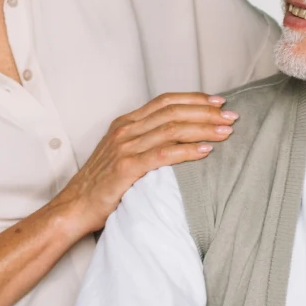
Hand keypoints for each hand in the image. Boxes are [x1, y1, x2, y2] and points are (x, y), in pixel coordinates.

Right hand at [56, 92, 236, 236]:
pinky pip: (164, 155)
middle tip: (231, 116)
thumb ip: (145, 140)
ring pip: (172, 130)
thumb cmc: (103, 184)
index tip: (219, 102)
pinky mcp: (126, 167)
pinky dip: (188, 151)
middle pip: (173, 112)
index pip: (166, 101)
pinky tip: (206, 150)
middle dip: (206, 112)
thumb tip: (179, 135)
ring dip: (204, 129)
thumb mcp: (122, 153)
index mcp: (125, 122)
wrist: (75, 206)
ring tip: (226, 132)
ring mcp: (124, 147)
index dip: (195, 99)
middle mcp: (125, 130)